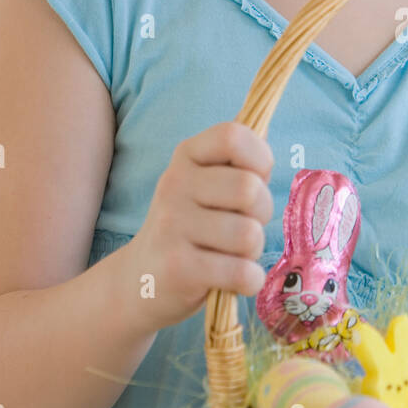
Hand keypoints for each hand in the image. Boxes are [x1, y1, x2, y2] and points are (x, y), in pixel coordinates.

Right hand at [129, 121, 274, 330]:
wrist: (139, 280)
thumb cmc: (192, 226)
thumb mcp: (207, 184)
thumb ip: (239, 161)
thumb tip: (267, 126)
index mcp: (187, 155)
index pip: (234, 136)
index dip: (260, 159)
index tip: (255, 180)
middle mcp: (174, 183)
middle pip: (250, 189)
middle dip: (262, 213)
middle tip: (243, 225)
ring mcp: (171, 225)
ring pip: (249, 235)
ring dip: (252, 251)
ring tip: (231, 253)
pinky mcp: (178, 267)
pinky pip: (242, 273)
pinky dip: (250, 281)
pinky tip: (232, 279)